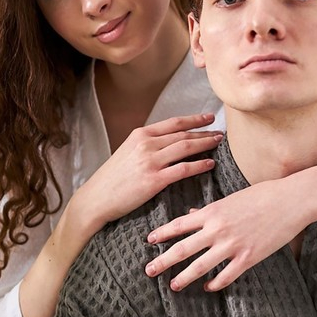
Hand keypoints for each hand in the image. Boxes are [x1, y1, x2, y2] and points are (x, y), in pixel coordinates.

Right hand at [80, 113, 222, 227]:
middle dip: (205, 132)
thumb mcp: (126, 152)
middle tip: (220, 133)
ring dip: (205, 145)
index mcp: (139, 135)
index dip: (194, 119)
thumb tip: (166, 142)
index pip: (173, 123)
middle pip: (183, 134)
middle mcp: (146, 144)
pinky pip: (183, 169)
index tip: (209, 117)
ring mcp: (150, 162)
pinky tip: (210, 164)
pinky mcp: (154, 180)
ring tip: (218, 144)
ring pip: (185, 148)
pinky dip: (199, 165)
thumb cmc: (112, 179)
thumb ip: (146, 145)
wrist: (96, 198)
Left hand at [145, 178, 309, 290]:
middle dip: (164, 261)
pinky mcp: (249, 257)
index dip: (163, 234)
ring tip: (173, 286)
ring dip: (185, 277)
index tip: (150, 240)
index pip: (179, 224)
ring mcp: (233, 245)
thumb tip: (193, 214)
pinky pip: (227, 275)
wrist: (290, 201)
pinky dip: (216, 283)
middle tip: (149, 270)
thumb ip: (211, 209)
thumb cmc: (262, 195)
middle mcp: (218, 229)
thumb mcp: (232, 198)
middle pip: (183, 248)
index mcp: (212, 212)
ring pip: (201, 266)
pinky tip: (209, 288)